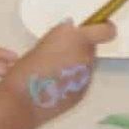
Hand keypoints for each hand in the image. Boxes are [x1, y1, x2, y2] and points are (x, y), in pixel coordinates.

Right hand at [0, 21, 116, 125]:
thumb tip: (71, 30)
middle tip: (61, 53)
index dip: (105, 28)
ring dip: (76, 65)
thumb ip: (63, 35)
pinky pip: (82, 81)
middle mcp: (86, 56)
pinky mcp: (83, 93)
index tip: (101, 26)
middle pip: (92, 48)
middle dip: (81, 48)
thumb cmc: (27, 70)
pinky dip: (73, 81)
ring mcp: (86, 76)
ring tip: (53, 72)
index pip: (107, 30)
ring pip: (87, 65)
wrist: (22, 102)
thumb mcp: (44, 42)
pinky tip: (55, 85)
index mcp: (78, 39)